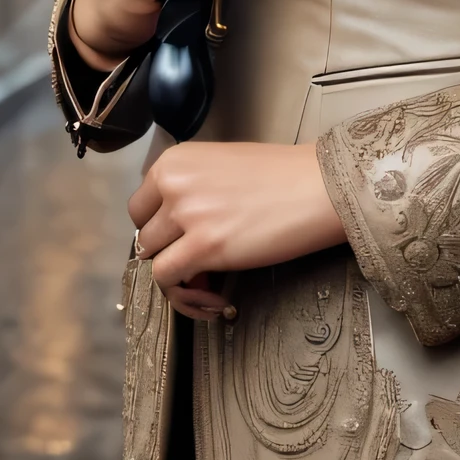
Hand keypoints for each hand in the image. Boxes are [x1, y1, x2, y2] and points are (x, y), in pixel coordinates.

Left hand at [128, 142, 345, 320]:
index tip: (183, 240)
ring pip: (152, 258)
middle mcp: (173, 183)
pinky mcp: (203, 246)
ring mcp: (186, 214)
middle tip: (198, 261)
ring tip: (207, 284)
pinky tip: (212, 299)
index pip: (140, 204)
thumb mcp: (221, 167)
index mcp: (175, 160)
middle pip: (143, 233)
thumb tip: (177, 232)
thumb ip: (190, 191)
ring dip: (178, 275)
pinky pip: (168, 280)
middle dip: (168, 251)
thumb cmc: (282, 176)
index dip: (161, 228)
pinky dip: (184, 295)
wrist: (318, 186)